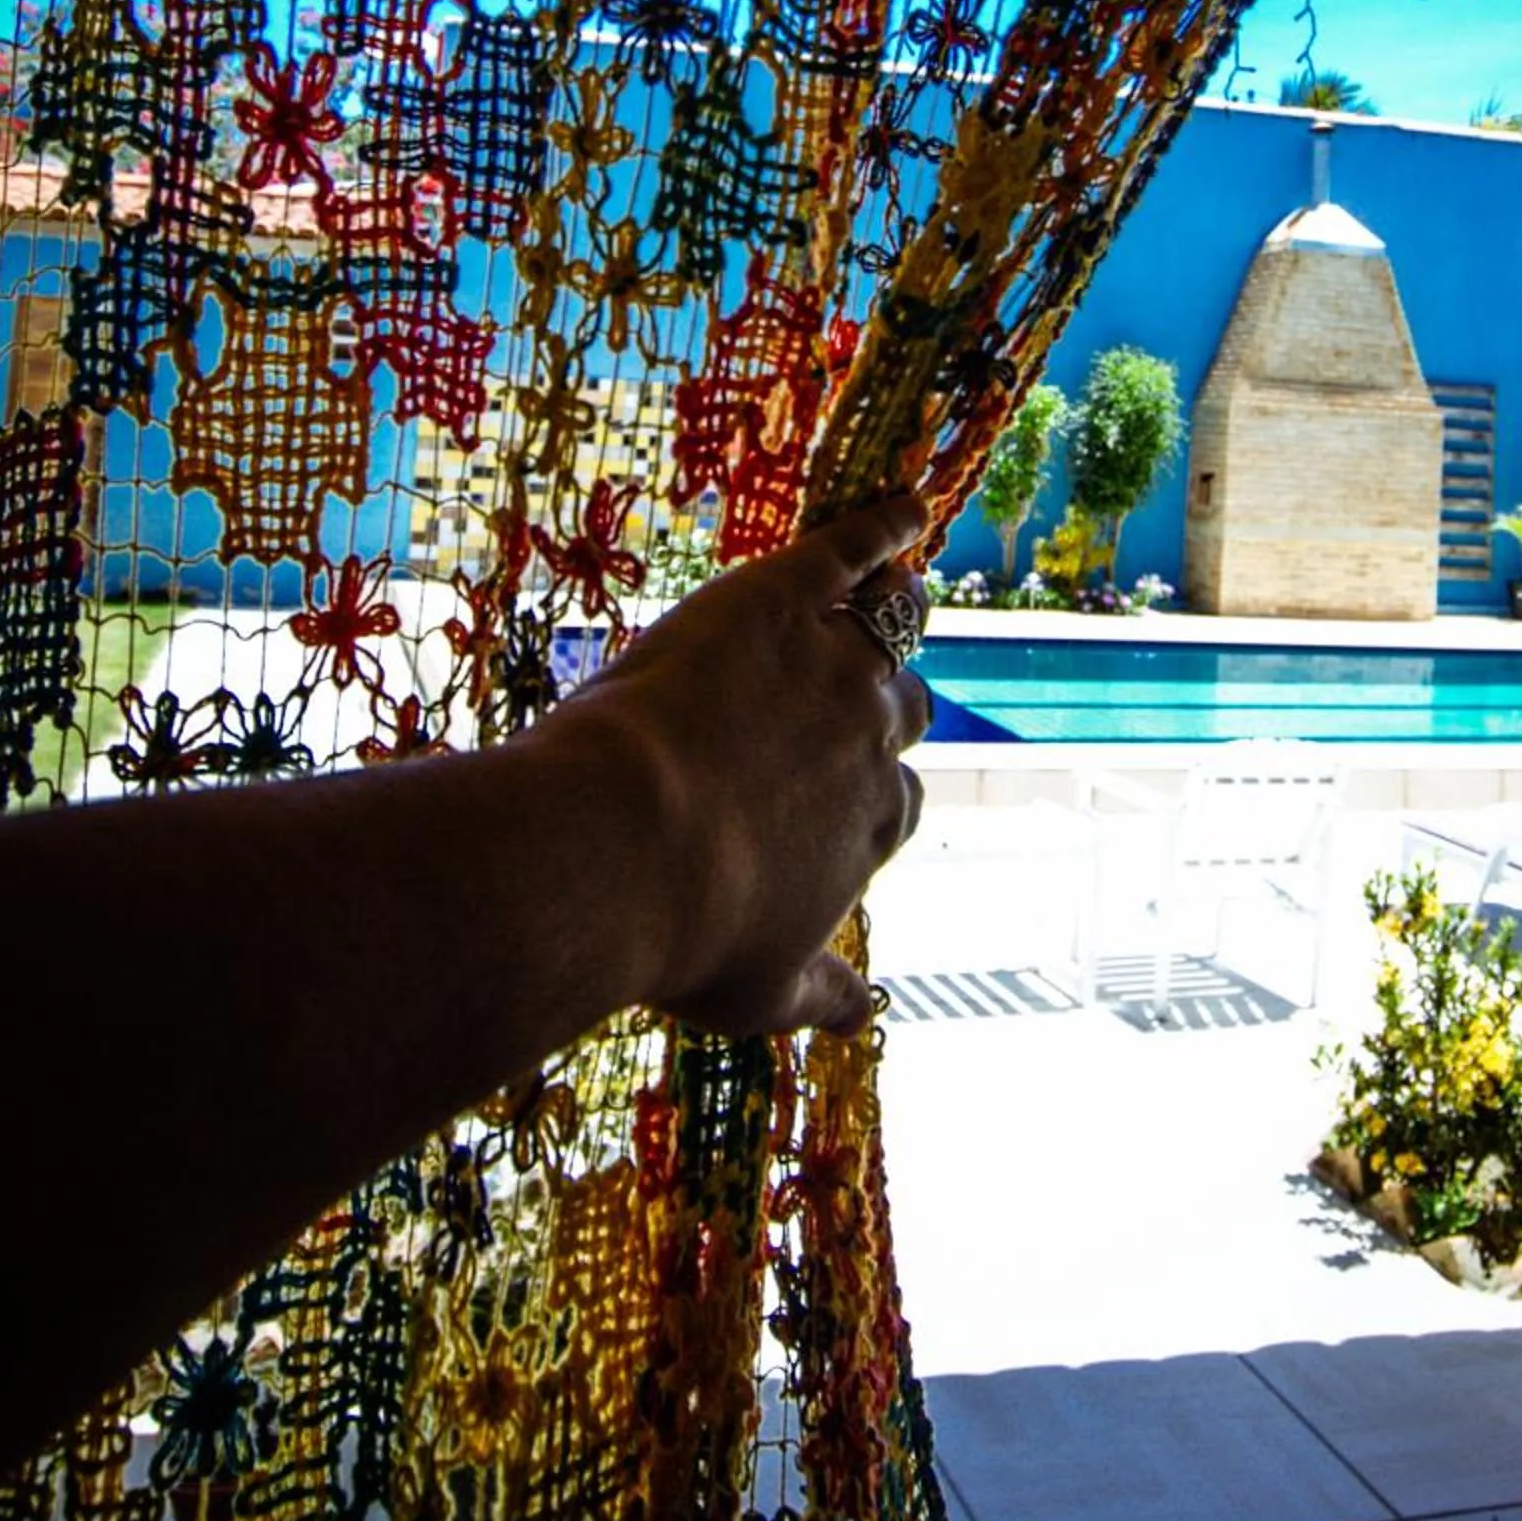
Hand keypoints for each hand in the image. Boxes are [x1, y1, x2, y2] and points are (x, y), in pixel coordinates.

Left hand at [559, 497, 930, 1037]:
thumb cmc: (680, 932)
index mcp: (875, 825)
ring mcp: (835, 660)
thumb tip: (866, 1015)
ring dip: (894, 609)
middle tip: (834, 704)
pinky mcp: (782, 595)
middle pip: (903, 705)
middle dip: (878, 705)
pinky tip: (905, 505)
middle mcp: (874, 737)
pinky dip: (884, 522)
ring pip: (891, 622)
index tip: (824, 799)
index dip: (864, 794)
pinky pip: (853, 546)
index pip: (899, 797)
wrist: (617, 846)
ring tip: (889, 589)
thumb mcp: (758, 992)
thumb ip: (821, 994)